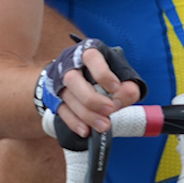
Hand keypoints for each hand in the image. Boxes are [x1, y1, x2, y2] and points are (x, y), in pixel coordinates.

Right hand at [34, 37, 148, 138]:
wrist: (82, 74)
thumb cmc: (105, 73)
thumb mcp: (120, 73)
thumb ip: (128, 84)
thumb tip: (126, 94)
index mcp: (88, 51)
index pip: (91, 57)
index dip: (102, 73)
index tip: (115, 88)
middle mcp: (70, 64)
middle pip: (72, 79)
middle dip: (92, 99)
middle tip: (110, 110)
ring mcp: (60, 81)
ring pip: (67, 97)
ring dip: (86, 114)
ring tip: (104, 125)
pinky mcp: (55, 98)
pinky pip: (61, 111)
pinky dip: (74, 122)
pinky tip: (86, 131)